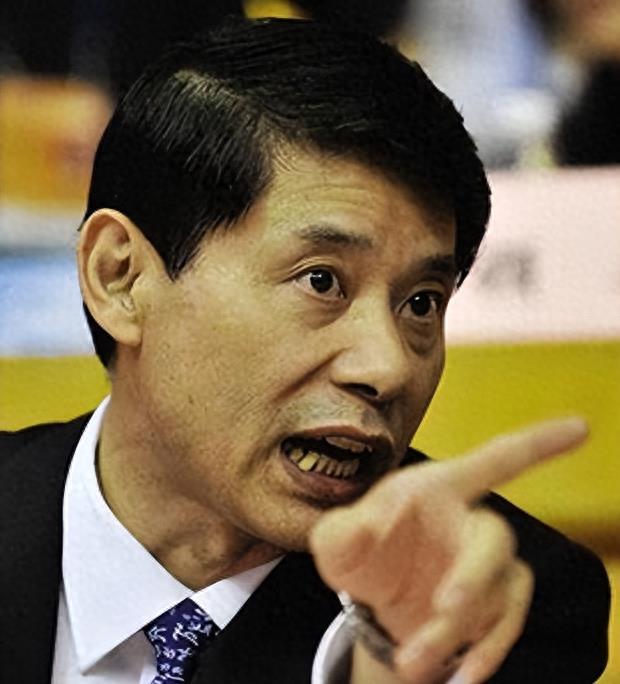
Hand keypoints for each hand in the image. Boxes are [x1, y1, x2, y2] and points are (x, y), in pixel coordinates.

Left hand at [309, 418, 588, 683]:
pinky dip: (486, 651)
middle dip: (474, 575)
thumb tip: (357, 532)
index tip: (581, 426)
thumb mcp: (336, 539)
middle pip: (496, 537)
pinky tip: (462, 675)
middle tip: (444, 609)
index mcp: (439, 487)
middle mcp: (471, 520)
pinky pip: (505, 623)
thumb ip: (339, 531)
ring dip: (459, 630)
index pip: (495, 460)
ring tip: (413, 659)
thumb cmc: (361, 547)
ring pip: (496, 592)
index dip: (538, 443)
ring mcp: (486, 563)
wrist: (375, 592)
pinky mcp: (492, 602)